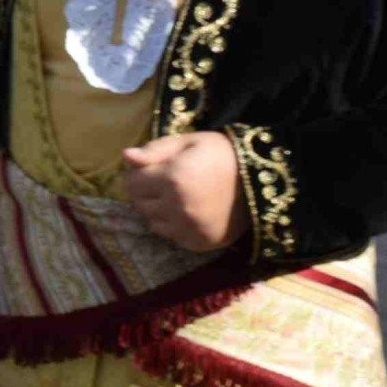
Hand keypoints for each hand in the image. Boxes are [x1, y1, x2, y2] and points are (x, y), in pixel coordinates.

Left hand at [121, 133, 250, 252]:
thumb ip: (155, 150)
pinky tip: (187, 212)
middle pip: (139, 204)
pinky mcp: (201, 243)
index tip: (149, 170)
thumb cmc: (222, 155)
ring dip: (157, 211)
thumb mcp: (189, 142)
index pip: (132, 184)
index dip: (137, 175)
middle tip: (161, 184)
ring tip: (174, 198)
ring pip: (152, 223)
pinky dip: (174, 226)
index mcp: (172, 178)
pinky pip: (172, 237)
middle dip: (145, 192)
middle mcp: (178, 207)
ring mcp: (190, 228)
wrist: (261, 182)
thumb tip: (125, 156)